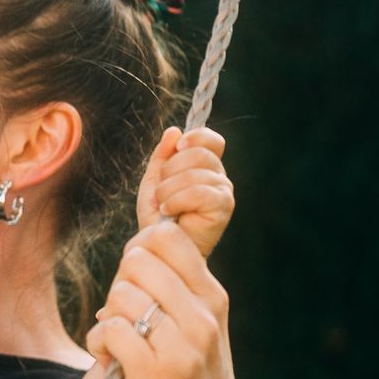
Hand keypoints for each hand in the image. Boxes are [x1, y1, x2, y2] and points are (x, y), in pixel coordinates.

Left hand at [88, 223, 247, 378]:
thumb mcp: (202, 330)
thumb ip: (178, 290)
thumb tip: (139, 245)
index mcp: (214, 299)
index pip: (168, 237)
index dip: (139, 252)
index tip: (136, 281)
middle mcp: (203, 318)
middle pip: (138, 261)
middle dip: (120, 283)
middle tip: (124, 315)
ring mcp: (182, 348)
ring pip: (122, 295)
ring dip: (108, 316)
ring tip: (119, 341)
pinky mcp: (154, 376)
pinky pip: (110, 330)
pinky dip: (98, 342)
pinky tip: (108, 359)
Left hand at [136, 127, 234, 256]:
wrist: (161, 248)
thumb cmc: (159, 218)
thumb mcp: (154, 181)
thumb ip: (162, 156)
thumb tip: (174, 131)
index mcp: (204, 167)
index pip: (211, 139)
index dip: (195, 137)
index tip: (178, 147)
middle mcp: (218, 176)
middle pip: (199, 153)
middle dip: (170, 170)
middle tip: (162, 191)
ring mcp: (224, 191)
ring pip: (195, 172)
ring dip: (168, 189)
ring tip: (162, 205)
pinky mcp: (223, 206)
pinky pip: (199, 191)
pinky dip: (176, 200)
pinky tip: (168, 211)